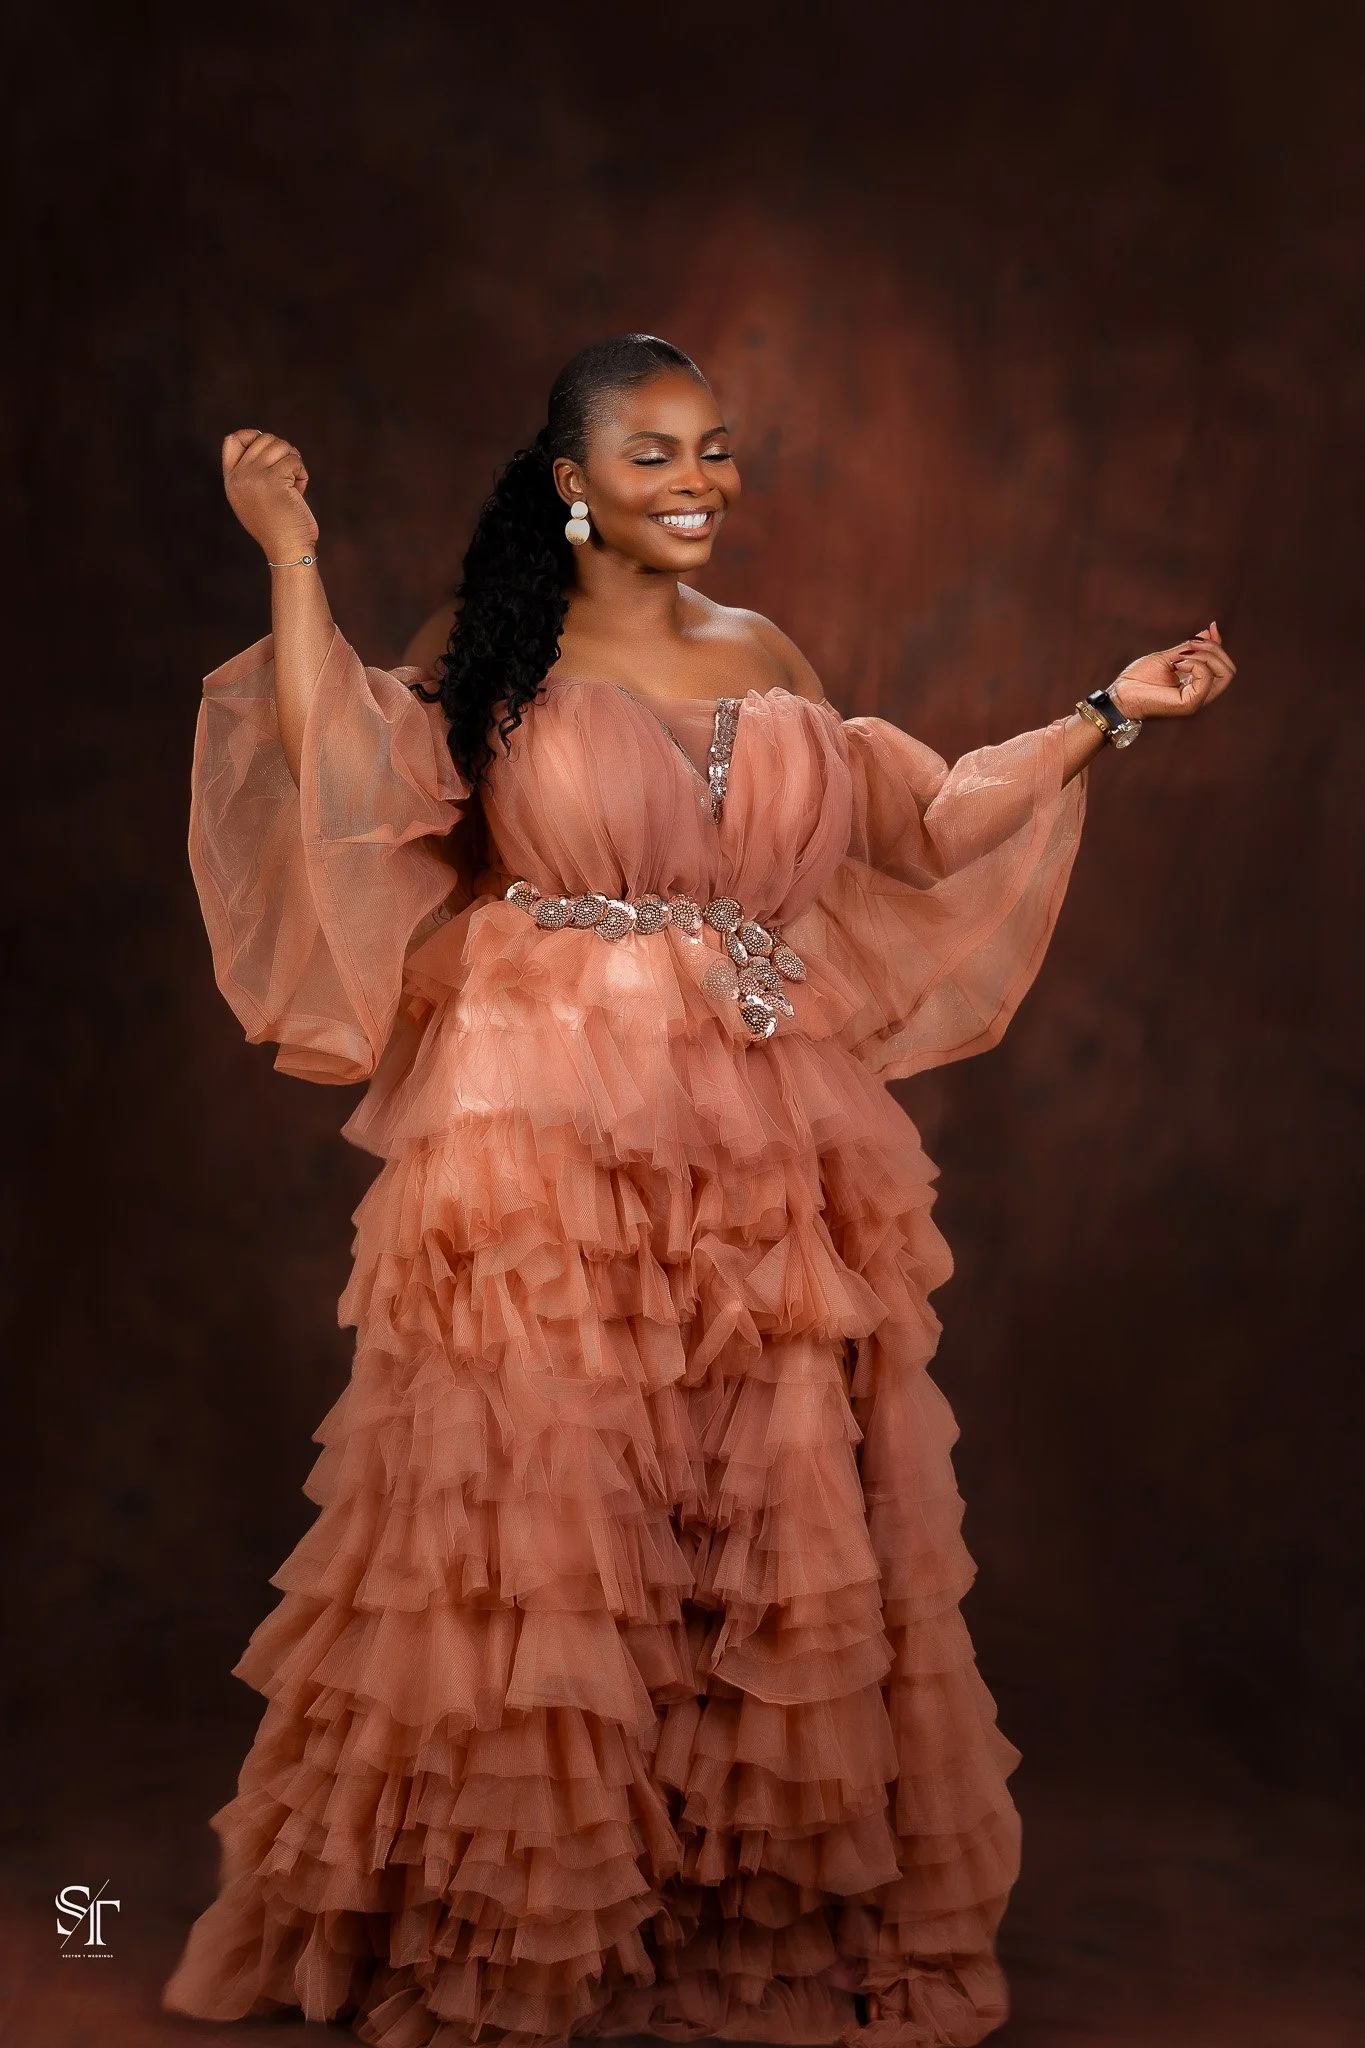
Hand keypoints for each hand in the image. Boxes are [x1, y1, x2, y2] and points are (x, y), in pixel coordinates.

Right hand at [221, 429, 318, 562]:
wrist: (287, 550)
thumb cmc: (279, 527)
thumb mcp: (255, 498)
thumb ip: (253, 474)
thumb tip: (265, 439)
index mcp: (231, 481)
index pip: (232, 440)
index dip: (252, 436)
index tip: (271, 451)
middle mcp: (238, 476)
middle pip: (263, 438)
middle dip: (283, 452)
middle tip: (290, 474)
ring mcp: (254, 477)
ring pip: (280, 445)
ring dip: (294, 462)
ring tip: (294, 484)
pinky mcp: (273, 480)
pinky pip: (294, 460)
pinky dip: (302, 474)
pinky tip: (299, 491)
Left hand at [1108, 620, 1235, 722]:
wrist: (1120, 694)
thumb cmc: (1139, 679)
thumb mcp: (1169, 657)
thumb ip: (1191, 648)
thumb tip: (1210, 631)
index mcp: (1197, 686)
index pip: (1223, 667)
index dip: (1220, 645)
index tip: (1211, 627)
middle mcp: (1200, 695)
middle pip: (1229, 670)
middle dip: (1215, 649)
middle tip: (1190, 643)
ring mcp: (1196, 701)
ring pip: (1224, 674)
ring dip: (1206, 655)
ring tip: (1181, 655)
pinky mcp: (1189, 704)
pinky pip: (1206, 679)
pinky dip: (1196, 664)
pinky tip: (1178, 664)